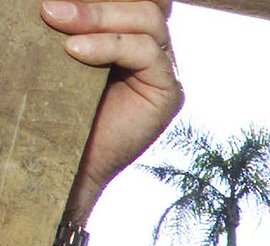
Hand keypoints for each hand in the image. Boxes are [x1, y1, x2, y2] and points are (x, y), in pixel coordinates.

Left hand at [40, 0, 183, 221]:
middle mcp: (155, 46)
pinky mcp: (169, 91)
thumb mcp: (69, 47)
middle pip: (145, 1)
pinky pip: (148, 51)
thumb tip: (59, 0)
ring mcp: (166, 68)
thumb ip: (80, 21)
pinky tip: (76, 52)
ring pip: (148, 17)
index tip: (59, 0)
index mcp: (133, 32)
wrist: (71, 157)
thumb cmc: (63, 103)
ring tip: (55, 20)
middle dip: (98, 1)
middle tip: (50, 8)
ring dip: (98, 14)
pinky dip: (110, 45)